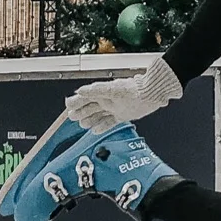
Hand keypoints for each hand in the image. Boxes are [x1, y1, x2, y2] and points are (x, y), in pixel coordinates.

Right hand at [63, 57, 181, 132]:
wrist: (152, 94)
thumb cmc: (135, 90)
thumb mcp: (114, 90)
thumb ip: (97, 90)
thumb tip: (81, 90)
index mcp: (104, 92)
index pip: (87, 96)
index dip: (77, 101)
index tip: (68, 104)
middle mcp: (109, 99)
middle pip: (91, 106)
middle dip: (81, 111)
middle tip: (71, 116)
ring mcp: (115, 107)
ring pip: (98, 114)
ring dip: (90, 119)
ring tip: (81, 124)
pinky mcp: (123, 115)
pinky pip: (109, 122)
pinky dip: (102, 126)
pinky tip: (96, 130)